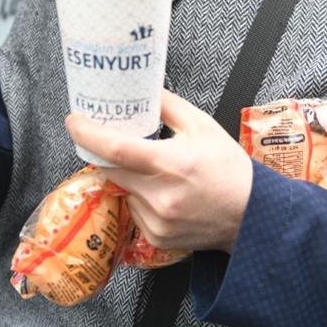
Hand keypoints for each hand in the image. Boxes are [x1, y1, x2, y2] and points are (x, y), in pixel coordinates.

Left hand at [65, 89, 253, 252]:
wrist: (252, 214)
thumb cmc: (229, 169)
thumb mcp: (202, 126)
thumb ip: (167, 105)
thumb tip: (142, 90)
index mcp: (171, 164)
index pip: (115, 148)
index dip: (88, 133)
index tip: (74, 120)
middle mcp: (161, 196)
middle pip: (112, 169)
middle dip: (107, 154)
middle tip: (115, 141)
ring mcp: (158, 220)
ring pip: (122, 190)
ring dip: (128, 177)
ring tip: (154, 171)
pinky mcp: (157, 237)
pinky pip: (133, 211)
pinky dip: (139, 198)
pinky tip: (162, 193)